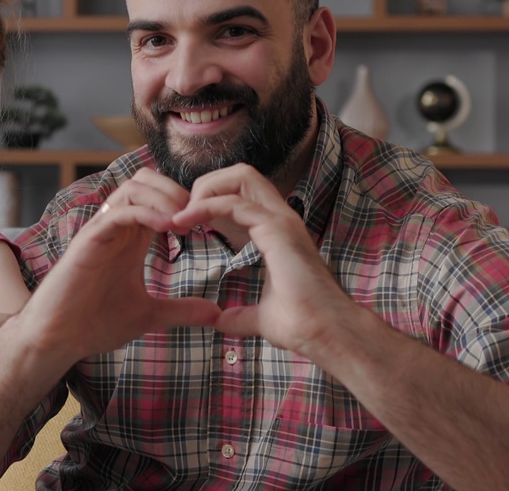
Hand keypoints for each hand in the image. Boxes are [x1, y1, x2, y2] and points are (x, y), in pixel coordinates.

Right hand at [17, 167, 220, 364]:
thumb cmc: (95, 323)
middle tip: (194, 216)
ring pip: (132, 188)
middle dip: (174, 190)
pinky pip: (117, 212)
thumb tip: (216, 313)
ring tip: (181, 220)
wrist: (58, 339)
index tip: (204, 225)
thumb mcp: (149, 315)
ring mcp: (101, 232)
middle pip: (145, 181)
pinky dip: (144, 212)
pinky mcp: (88, 242)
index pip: (156, 196)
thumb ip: (181, 310)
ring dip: (162, 197)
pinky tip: (165, 228)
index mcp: (130, 238)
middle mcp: (115, 228)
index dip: (183, 202)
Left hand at [171, 163, 355, 356]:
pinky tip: (185, 220)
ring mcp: (282, 220)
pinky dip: (206, 206)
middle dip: (206, 184)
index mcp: (276, 232)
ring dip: (206, 189)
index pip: (241, 194)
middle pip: (240, 174)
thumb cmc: (302, 325)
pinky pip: (235, 203)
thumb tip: (220, 320)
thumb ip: (239, 315)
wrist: (325, 335)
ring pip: (241, 176)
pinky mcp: (278, 229)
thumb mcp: (260, 317)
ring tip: (182, 214)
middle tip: (182, 213)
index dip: (210, 201)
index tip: (184, 224)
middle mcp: (281, 219)